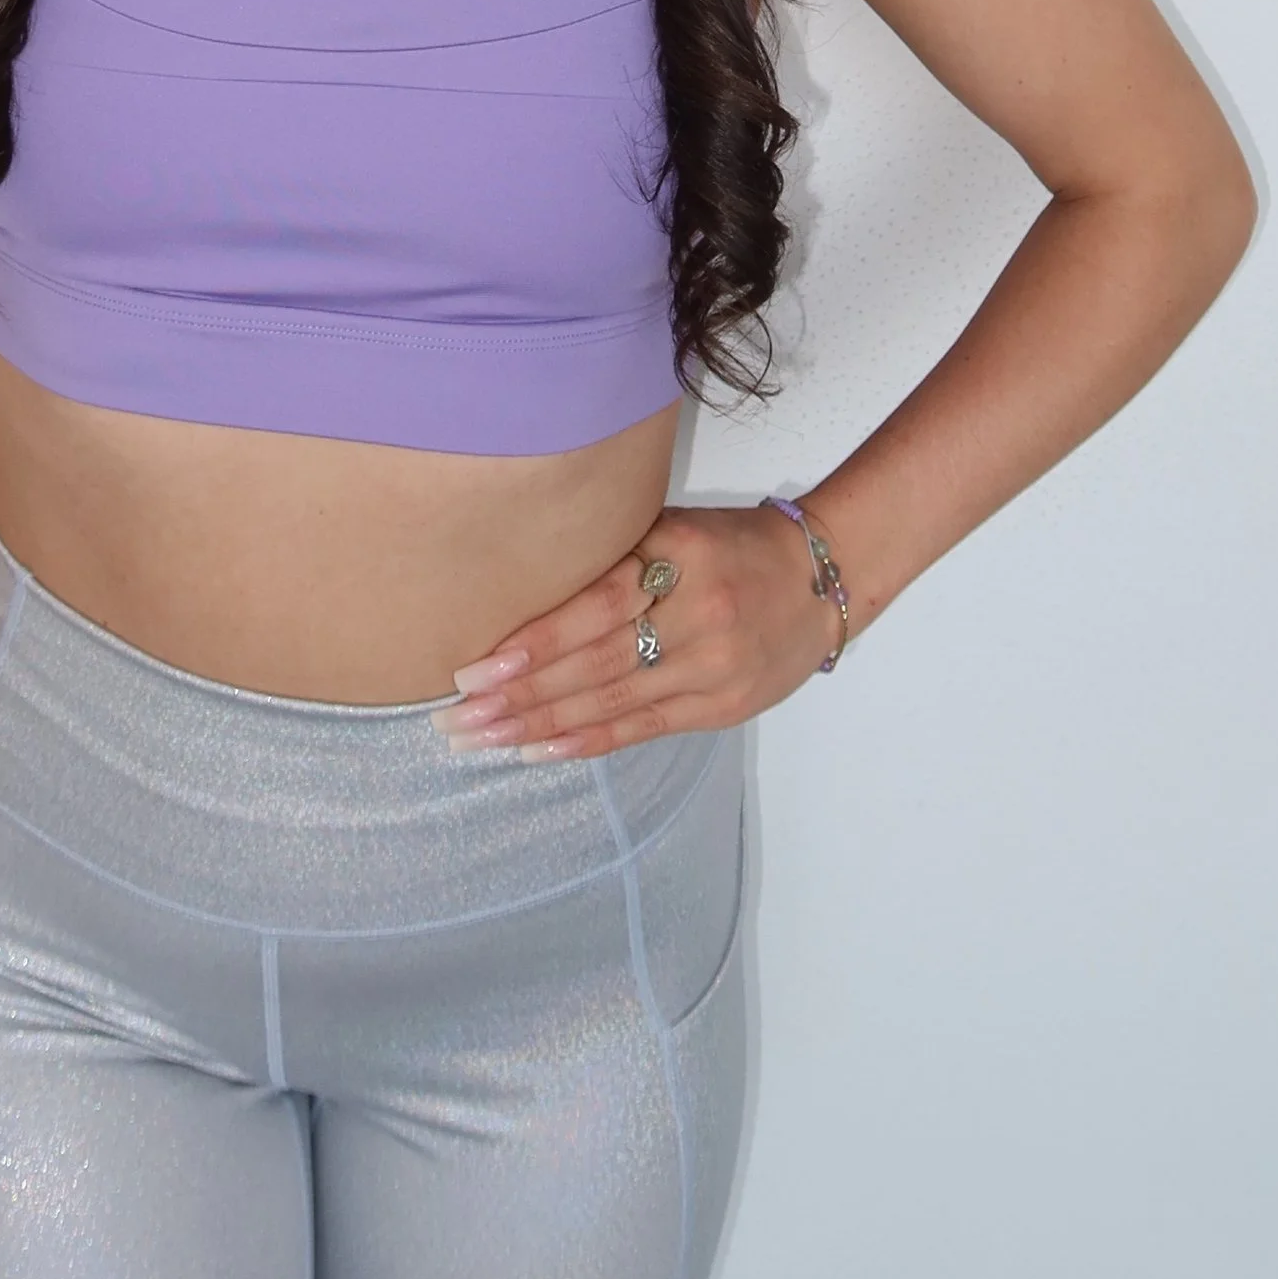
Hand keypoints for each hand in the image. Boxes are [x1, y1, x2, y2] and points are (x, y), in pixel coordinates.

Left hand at [432, 502, 833, 760]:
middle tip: (456, 717)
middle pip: (595, 663)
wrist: (821, 579)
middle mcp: (697, 616)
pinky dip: (588, 741)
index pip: (597, 605)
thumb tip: (525, 587)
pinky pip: (642, 728)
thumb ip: (616, 556)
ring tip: (483, 739)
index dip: (537, 640)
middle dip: (520, 695)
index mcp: (681, 556)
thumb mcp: (676, 527)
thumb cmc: (732, 543)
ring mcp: (711, 669)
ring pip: (611, 702)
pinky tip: (542, 751)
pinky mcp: (720, 708)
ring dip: (540, 726)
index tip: (479, 666)